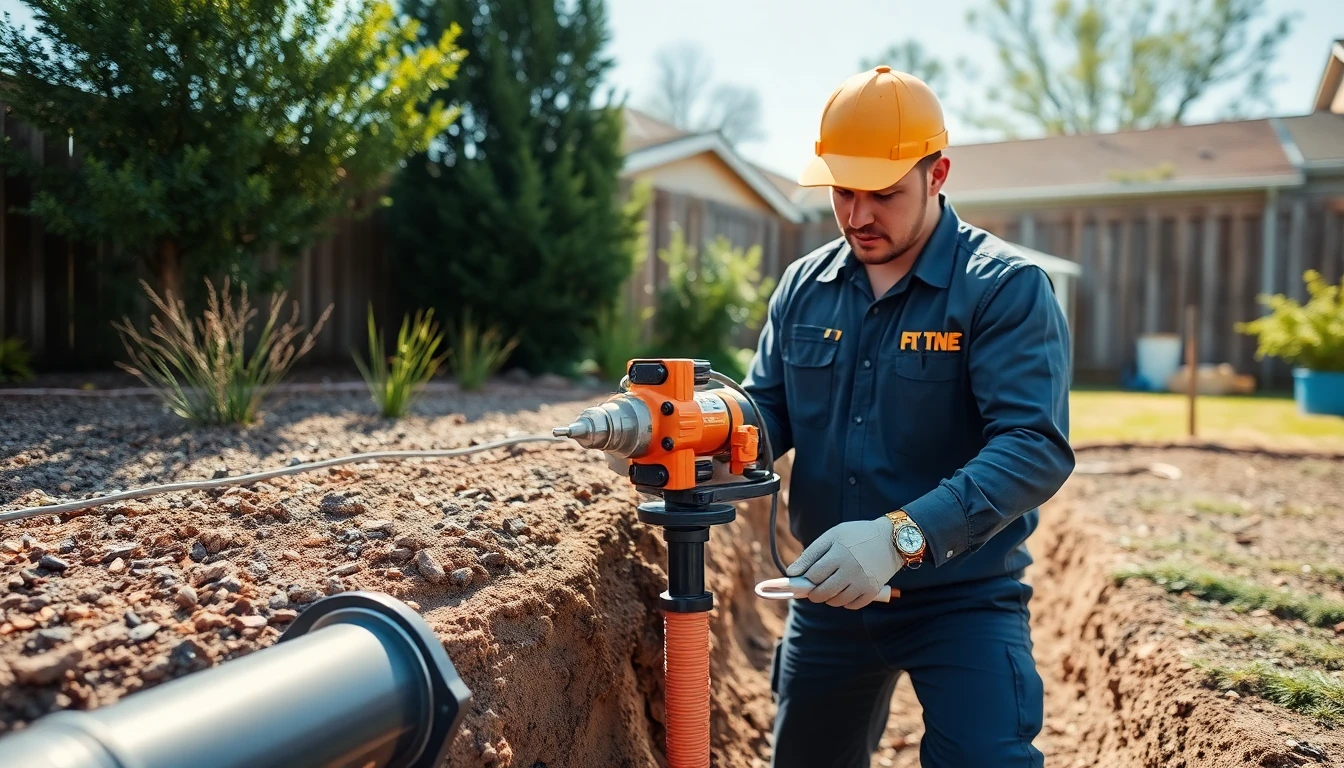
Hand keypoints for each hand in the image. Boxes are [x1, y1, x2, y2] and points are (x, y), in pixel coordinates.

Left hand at [786, 517, 900, 609]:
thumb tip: (792, 572)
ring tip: (830, 588)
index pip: (813, 575)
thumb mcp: (833, 536)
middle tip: (813, 589)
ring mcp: (862, 582)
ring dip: (828, 598)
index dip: (805, 579)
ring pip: (836, 601)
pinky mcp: (872, 591)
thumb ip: (811, 553)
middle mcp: (850, 569)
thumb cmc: (858, 535)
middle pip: (822, 592)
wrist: (891, 540)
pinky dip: (844, 602)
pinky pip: (852, 605)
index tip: (803, 579)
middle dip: (813, 593)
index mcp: (838, 553)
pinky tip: (844, 592)